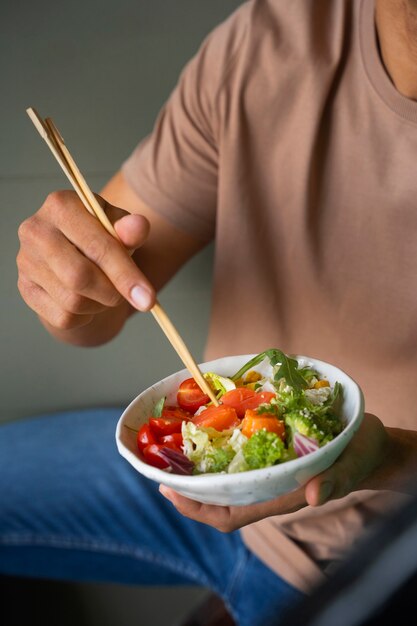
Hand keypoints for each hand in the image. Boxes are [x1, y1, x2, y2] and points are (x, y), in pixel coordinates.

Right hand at [17, 190, 154, 333]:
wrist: (76, 257)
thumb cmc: (101, 239)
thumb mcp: (120, 229)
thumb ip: (131, 230)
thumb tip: (138, 226)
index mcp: (61, 205)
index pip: (98, 246)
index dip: (126, 275)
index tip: (148, 299)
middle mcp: (36, 230)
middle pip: (80, 276)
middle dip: (112, 293)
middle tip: (128, 297)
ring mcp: (26, 261)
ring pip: (72, 301)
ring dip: (99, 304)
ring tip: (105, 291)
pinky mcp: (25, 289)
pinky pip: (63, 317)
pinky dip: (84, 316)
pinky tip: (86, 300)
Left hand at [159, 413, 388, 531]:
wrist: (366, 443)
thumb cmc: (359, 454)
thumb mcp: (351, 465)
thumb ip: (335, 480)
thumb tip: (314, 495)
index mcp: (281, 497)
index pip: (232, 515)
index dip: (199, 508)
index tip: (171, 493)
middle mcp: (268, 488)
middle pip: (219, 501)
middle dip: (188, 492)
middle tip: (160, 471)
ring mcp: (268, 473)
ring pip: (225, 482)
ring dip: (199, 472)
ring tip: (174, 454)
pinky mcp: (271, 455)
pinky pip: (238, 460)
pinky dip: (218, 452)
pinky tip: (206, 433)